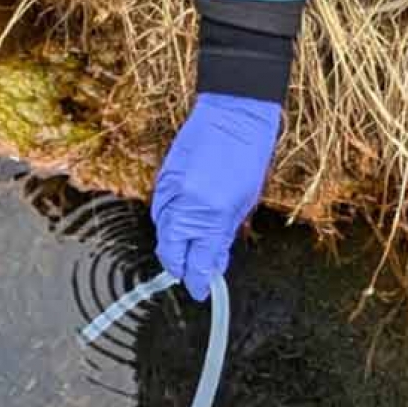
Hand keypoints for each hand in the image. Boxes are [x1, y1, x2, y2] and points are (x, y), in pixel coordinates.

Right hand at [150, 92, 280, 300]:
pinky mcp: (162, 176)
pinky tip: (180, 224)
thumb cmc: (247, 156)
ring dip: (173, 244)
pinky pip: (160, 209)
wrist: (233, 115)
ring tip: (187, 250)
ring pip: (163, 230)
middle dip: (179, 266)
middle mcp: (186, 204)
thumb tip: (212, 263)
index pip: (197, 261)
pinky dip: (168, 222)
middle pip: (172, 250)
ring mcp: (170, 189)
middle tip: (190, 275)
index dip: (197, 281)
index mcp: (212, 214)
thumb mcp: (243, 203)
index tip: (200, 291)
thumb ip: (222, 236)